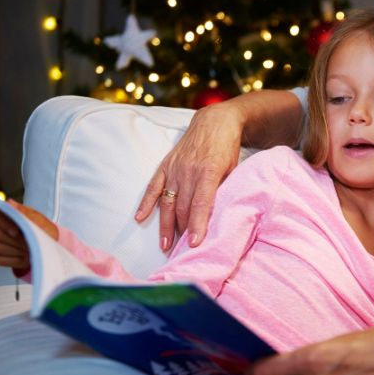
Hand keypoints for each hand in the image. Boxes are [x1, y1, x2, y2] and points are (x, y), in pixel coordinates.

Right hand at [0, 199, 57, 273]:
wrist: (47, 244)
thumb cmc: (41, 228)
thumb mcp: (37, 218)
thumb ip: (23, 211)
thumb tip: (9, 202)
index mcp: (1, 214)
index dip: (2, 223)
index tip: (16, 231)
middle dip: (17, 240)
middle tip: (31, 242)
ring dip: (18, 250)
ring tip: (31, 248)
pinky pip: (0, 260)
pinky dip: (17, 260)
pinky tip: (26, 256)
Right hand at [135, 103, 243, 251]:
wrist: (215, 121)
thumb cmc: (228, 148)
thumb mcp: (233, 168)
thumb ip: (224, 190)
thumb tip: (219, 216)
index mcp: (208, 172)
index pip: (201, 203)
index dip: (197, 225)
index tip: (194, 243)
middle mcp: (188, 171)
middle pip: (182, 207)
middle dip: (182, 232)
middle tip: (181, 253)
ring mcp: (175, 168)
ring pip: (168, 202)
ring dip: (166, 225)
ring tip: (165, 246)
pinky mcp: (166, 165)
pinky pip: (154, 187)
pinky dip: (146, 203)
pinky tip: (140, 218)